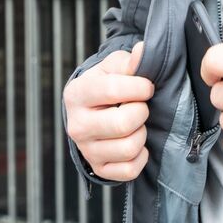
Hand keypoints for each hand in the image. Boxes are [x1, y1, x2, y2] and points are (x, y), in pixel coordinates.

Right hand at [64, 41, 153, 181]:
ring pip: (129, 148)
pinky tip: (135, 142)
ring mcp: (86, 150)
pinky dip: (141, 156)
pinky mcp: (99, 168)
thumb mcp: (116, 66)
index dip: (140, 87)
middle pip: (123, 124)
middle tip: (139, 107)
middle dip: (141, 112)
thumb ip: (130, 60)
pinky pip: (130, 170)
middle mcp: (77, 125)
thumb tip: (142, 52)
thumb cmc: (108, 83)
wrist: (95, 110)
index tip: (145, 87)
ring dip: (142, 134)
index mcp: (78, 93)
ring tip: (136, 124)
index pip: (113, 90)